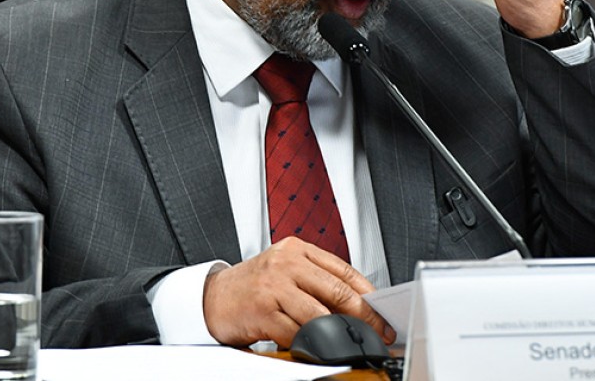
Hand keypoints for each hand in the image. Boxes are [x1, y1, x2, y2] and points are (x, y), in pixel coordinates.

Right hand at [202, 236, 395, 347]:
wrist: (213, 297)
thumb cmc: (253, 286)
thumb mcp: (286, 271)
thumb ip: (316, 280)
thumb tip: (357, 304)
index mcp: (297, 249)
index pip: (343, 270)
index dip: (368, 294)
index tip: (381, 312)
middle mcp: (286, 263)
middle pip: (337, 290)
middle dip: (363, 316)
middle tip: (376, 331)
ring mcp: (274, 286)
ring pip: (319, 314)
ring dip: (337, 332)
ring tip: (347, 341)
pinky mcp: (263, 310)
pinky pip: (296, 332)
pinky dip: (308, 343)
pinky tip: (313, 345)